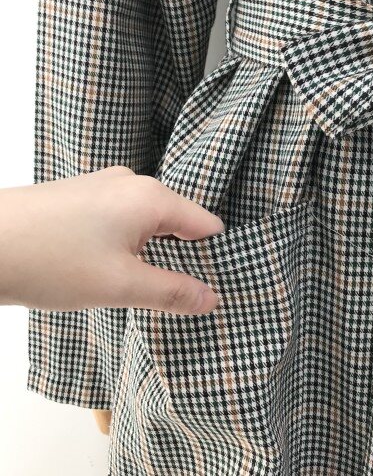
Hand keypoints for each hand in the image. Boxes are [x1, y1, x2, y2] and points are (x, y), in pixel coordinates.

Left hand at [0, 166, 222, 313]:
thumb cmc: (49, 261)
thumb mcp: (120, 285)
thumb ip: (172, 292)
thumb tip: (211, 298)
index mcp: (151, 197)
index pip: (205, 224)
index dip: (213, 256)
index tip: (215, 285)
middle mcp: (132, 182)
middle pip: (178, 220)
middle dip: (183, 254)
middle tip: (181, 292)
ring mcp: (104, 185)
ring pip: (148, 219)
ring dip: (152, 249)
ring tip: (144, 282)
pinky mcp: (83, 194)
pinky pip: (122, 216)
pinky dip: (128, 241)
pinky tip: (112, 265)